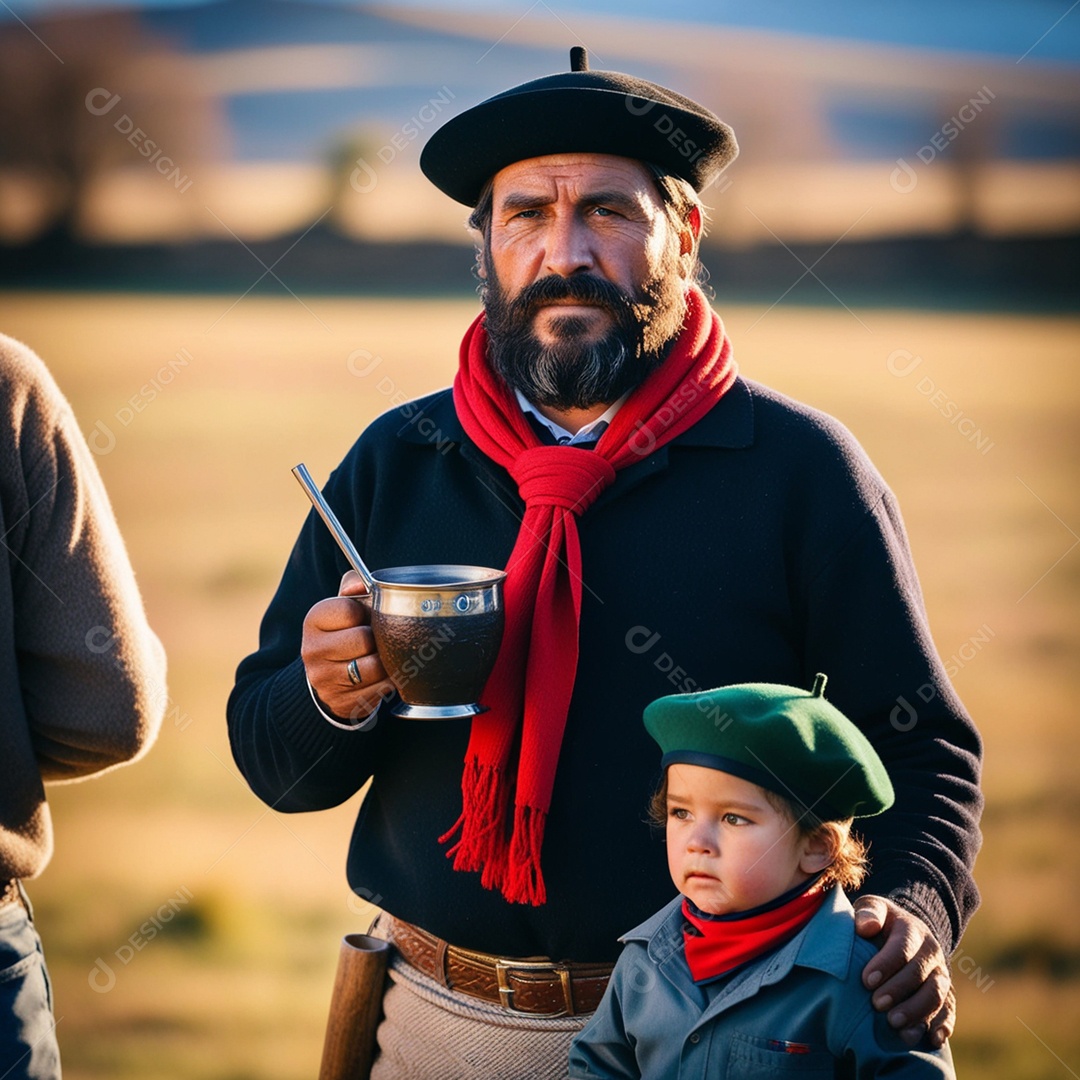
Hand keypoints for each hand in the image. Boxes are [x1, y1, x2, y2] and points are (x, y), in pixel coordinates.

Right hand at [301, 571, 394, 722]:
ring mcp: (323, 679)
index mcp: (313, 620)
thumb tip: (361, 583)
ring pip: (374, 667)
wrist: (328, 677)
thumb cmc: (344, 633)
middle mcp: (312, 650)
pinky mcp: (340, 702)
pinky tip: (382, 676)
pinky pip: (379, 689)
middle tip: (379, 640)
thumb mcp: (344, 605)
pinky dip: (388, 682)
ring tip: (384, 657)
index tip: (367, 618)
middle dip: (379, 639)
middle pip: (363, 639)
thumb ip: (354, 586)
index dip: (367, 613)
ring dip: (387, 662)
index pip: (349, 610)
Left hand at [854, 895, 953, 1048]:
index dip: (886, 964)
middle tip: (877, 1004)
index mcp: (912, 929)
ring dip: (917, 1011)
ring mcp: (940, 974)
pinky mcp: (946, 994)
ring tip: (894, 1024)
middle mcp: (931, 952)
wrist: (903, 933)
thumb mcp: (872, 909)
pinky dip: (944, 1025)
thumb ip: (868, 913)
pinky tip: (932, 1039)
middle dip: (898, 990)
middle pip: (920, 974)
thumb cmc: (879, 923)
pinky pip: (950, 1010)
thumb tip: (866, 927)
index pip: (902, 947)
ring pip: (937, 994)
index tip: (866, 980)